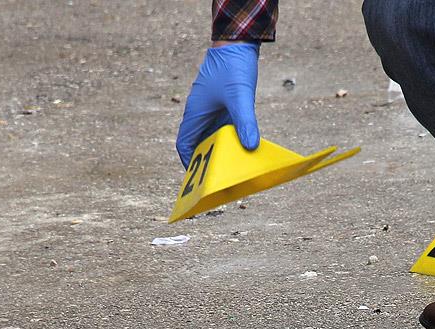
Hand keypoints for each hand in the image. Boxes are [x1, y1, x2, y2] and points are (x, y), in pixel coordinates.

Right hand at [176, 42, 260, 168]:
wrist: (237, 43)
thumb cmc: (232, 67)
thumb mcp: (240, 97)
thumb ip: (245, 121)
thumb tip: (250, 147)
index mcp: (195, 113)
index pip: (184, 143)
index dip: (188, 161)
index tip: (197, 177)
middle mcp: (201, 114)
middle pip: (200, 143)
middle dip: (208, 161)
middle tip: (222, 178)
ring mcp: (213, 110)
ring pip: (213, 137)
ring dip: (222, 151)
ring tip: (235, 167)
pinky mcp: (225, 106)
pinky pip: (226, 128)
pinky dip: (233, 139)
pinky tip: (246, 147)